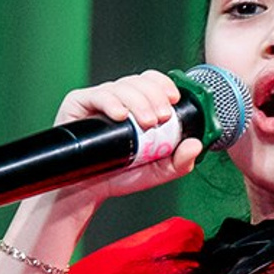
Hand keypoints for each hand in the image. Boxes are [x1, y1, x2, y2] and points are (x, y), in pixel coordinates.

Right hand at [43, 70, 202, 205]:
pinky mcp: (77, 104)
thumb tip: (196, 145)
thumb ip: (179, 162)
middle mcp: (117, 98)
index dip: (163, 84)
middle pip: (139, 81)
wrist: (87, 192)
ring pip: (121, 86)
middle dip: (154, 97)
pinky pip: (96, 95)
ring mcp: (97, 100)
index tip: (173, 100)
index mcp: (136, 105)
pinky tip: (119, 115)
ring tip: (145, 123)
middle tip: (161, 119)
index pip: (151, 81)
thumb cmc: (118, 176)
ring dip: (137, 102)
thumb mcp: (156, 172)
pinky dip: (111, 102)